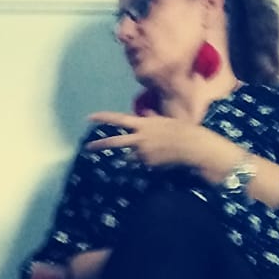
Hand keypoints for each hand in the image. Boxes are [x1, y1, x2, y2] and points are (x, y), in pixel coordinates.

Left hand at [85, 111, 219, 171]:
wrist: (191, 146)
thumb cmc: (180, 130)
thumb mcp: (163, 120)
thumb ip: (150, 118)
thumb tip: (144, 113)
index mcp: (142, 124)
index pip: (119, 119)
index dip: (103, 118)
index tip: (90, 118)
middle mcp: (139, 139)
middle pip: (114, 142)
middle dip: (99, 145)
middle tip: (87, 148)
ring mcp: (142, 153)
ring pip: (131, 157)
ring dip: (135, 156)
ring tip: (154, 151)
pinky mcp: (147, 165)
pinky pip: (143, 164)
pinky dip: (148, 162)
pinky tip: (161, 158)